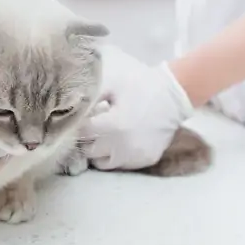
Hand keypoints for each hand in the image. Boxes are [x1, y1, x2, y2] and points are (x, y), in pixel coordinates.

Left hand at [85, 45, 194, 169]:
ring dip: (98, 150)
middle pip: (88, 150)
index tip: (81, 115)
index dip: (77, 123)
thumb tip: (69, 103)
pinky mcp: (145, 160)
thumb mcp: (113, 80)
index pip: (81, 132)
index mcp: (113, 125)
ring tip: (103, 134)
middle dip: (85, 138)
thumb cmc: (140, 84)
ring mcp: (135, 156)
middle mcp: (122, 147)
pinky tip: (117, 140)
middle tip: (91, 124)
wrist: (174, 95)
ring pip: (102, 162)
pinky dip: (115, 155)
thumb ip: (89, 93)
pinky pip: (120, 164)